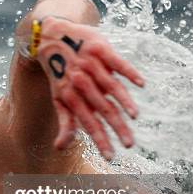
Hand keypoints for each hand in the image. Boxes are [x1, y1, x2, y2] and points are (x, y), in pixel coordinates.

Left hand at [33, 16, 144, 159]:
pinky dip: (129, 73)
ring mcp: (92, 65)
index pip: (90, 124)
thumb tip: (59, 148)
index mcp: (73, 97)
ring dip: (124, 102)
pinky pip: (118, 62)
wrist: (51, 37)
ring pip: (112, 87)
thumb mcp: (58, 98)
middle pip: (103, 110)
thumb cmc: (58, 73)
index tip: (111, 157)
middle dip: (116, 128)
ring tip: (134, 117)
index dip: (100, 141)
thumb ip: (65, 122)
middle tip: (130, 144)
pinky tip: (141, 84)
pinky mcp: (100, 48)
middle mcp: (82, 83)